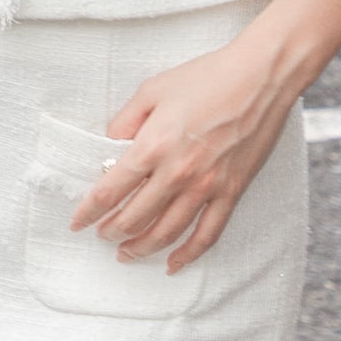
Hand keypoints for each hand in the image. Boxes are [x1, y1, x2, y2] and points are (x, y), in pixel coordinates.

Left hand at [68, 35, 294, 273]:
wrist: (262, 77)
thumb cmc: (208, 77)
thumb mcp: (153, 90)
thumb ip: (125, 122)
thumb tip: (108, 148)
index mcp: (153, 146)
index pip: (110, 191)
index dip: (88, 211)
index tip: (78, 222)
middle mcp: (177, 173)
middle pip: (134, 218)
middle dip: (112, 232)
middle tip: (102, 235)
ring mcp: (207, 187)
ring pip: (166, 233)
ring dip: (141, 248)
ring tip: (126, 254)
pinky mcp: (231, 192)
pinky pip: (207, 234)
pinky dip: (188, 254)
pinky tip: (173, 264)